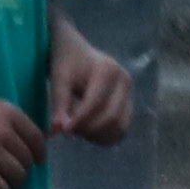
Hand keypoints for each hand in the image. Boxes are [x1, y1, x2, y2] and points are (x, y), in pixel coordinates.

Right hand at [0, 94, 46, 188]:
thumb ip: (9, 124)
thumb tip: (30, 150)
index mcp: (9, 112)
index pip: (36, 139)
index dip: (38, 154)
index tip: (37, 162)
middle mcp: (3, 130)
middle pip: (26, 160)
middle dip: (23, 170)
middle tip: (14, 175)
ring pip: (17, 175)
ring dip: (14, 184)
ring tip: (7, 185)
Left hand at [45, 26, 135, 145]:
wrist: (76, 51)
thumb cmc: (66, 63)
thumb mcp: (59, 79)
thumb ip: (60, 104)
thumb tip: (60, 130)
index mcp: (108, 70)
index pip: (95, 104)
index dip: (79, 120)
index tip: (62, 130)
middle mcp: (125, 80)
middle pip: (111, 118)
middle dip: (88, 129)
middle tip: (68, 130)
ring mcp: (130, 93)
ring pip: (120, 127)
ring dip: (97, 136)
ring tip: (78, 129)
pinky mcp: (129, 104)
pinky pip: (122, 129)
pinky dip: (105, 137)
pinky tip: (87, 132)